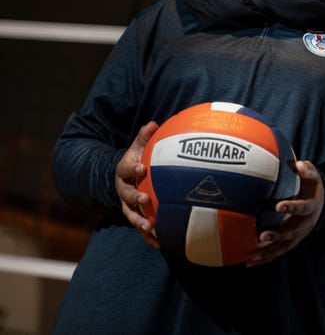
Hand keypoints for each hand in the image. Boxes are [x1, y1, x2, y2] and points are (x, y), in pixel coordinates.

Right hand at [115, 121, 160, 248]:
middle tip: (145, 199)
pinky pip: (140, 227)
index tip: (141, 168)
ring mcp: (127, 204)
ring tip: (150, 227)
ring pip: (130, 214)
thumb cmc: (138, 159)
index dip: (131, 168)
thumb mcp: (139, 146)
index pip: (125, 168)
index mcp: (123, 170)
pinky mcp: (135, 216)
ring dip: (139, 221)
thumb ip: (145, 136)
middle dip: (134, 198)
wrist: (125, 178)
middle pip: (125, 195)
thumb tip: (154, 123)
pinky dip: (148, 236)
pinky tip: (160, 243)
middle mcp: (122, 188)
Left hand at [248, 160, 323, 266]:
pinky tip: (249, 262)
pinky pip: (277, 252)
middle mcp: (305, 224)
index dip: (292, 207)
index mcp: (311, 207)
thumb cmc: (311, 186)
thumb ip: (308, 170)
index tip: (279, 206)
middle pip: (292, 233)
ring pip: (283, 247)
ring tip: (252, 257)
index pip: (302, 208)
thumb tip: (299, 164)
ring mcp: (298, 236)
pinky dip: (264, 258)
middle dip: (277, 235)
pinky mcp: (290, 242)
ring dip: (268, 252)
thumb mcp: (313, 176)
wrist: (319, 204)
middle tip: (261, 236)